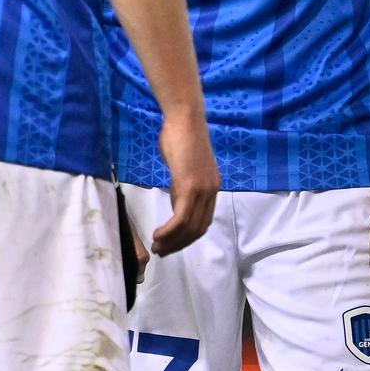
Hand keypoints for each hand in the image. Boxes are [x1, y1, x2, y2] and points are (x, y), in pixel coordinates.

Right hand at [150, 115, 218, 255]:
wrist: (184, 119)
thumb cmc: (180, 138)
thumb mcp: (183, 169)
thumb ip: (181, 187)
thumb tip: (175, 204)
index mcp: (212, 188)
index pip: (203, 222)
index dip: (187, 238)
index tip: (171, 244)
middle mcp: (211, 192)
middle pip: (198, 229)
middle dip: (179, 244)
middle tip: (162, 251)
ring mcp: (202, 190)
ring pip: (189, 227)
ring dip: (172, 241)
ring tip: (157, 246)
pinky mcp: (190, 186)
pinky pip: (180, 218)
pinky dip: (169, 231)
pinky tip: (158, 235)